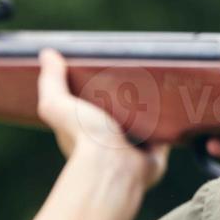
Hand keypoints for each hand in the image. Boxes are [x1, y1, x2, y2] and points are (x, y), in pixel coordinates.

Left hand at [36, 49, 168, 187]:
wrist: (114, 166)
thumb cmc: (83, 137)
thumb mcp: (58, 104)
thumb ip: (51, 82)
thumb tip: (47, 54)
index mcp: (83, 132)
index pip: (87, 109)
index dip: (93, 90)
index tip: (101, 70)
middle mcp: (106, 143)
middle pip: (117, 115)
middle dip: (125, 97)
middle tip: (133, 71)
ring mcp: (131, 150)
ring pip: (141, 124)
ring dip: (148, 108)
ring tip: (155, 81)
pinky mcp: (154, 155)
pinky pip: (164, 136)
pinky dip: (168, 123)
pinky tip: (173, 103)